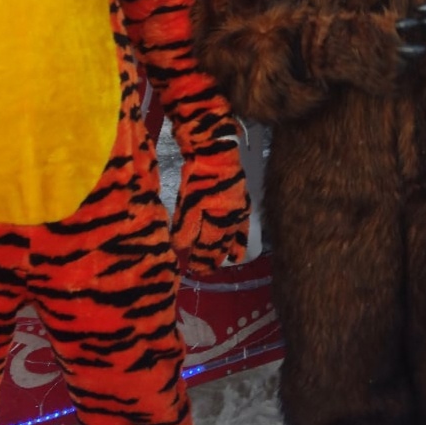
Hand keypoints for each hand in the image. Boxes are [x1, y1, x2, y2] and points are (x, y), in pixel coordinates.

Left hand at [171, 141, 249, 277]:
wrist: (217, 152)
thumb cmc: (200, 176)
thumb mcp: (187, 203)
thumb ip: (185, 229)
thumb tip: (181, 248)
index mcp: (220, 222)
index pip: (210, 249)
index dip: (202, 262)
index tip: (195, 272)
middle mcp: (234, 221)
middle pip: (224, 246)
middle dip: (214, 259)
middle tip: (206, 270)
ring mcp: (241, 211)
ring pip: (236, 237)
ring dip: (231, 249)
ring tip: (232, 260)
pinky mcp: (242, 201)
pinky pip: (243, 225)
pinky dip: (242, 236)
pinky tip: (241, 239)